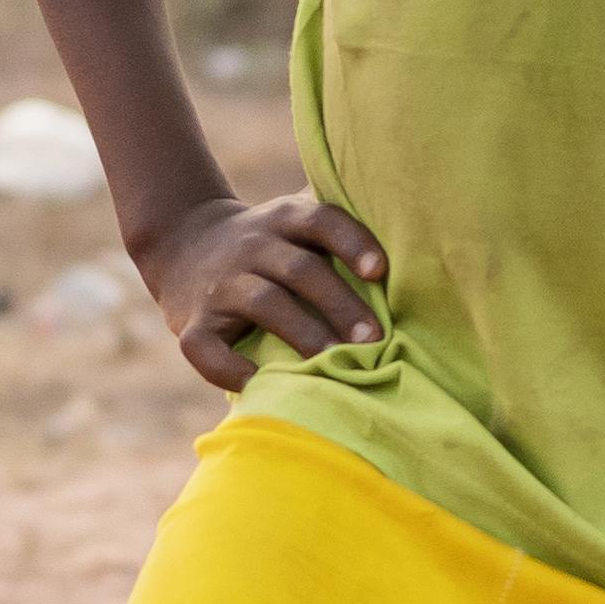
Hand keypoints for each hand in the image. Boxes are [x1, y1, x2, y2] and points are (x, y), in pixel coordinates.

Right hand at [130, 189, 386, 395]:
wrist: (184, 247)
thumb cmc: (270, 246)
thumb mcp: (295, 223)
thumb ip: (341, 231)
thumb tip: (420, 249)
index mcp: (283, 220)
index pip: (320, 221)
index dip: (351, 242)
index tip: (380, 272)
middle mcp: (251, 246)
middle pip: (299, 269)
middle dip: (339, 303)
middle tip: (374, 339)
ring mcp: (220, 285)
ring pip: (264, 303)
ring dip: (304, 333)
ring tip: (336, 362)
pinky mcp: (193, 324)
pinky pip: (208, 348)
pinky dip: (232, 368)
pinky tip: (261, 384)